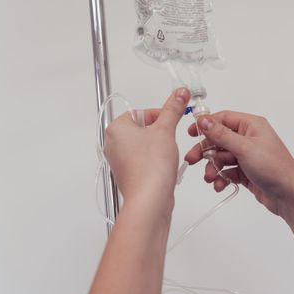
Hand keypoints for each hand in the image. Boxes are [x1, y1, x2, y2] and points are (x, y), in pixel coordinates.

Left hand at [104, 88, 189, 209]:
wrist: (149, 199)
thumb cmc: (150, 167)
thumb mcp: (166, 130)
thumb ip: (173, 109)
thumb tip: (180, 93)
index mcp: (116, 129)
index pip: (141, 112)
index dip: (160, 115)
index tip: (172, 119)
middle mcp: (113, 144)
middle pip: (142, 129)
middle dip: (160, 133)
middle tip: (170, 139)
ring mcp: (119, 161)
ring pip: (144, 146)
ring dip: (160, 148)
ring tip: (166, 156)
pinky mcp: (128, 175)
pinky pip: (144, 161)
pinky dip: (156, 162)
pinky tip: (164, 168)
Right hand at [185, 111, 293, 217]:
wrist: (289, 196)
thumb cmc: (273, 167)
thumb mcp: (244, 148)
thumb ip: (221, 135)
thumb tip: (203, 120)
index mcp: (252, 125)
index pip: (223, 119)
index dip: (206, 125)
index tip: (191, 134)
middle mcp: (249, 138)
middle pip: (219, 139)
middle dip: (205, 150)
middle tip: (191, 160)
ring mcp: (248, 155)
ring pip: (222, 157)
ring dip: (213, 167)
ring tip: (210, 178)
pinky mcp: (247, 171)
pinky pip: (228, 171)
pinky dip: (221, 177)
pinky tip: (219, 185)